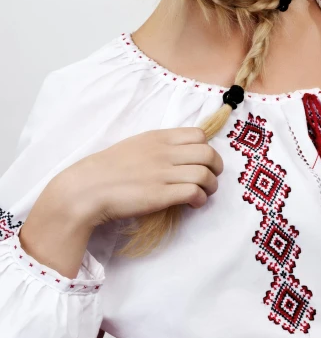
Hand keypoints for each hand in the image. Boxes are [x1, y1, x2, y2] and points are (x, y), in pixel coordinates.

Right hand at [57, 127, 223, 227]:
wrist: (87, 188)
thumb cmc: (107, 169)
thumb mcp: (135, 146)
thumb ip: (158, 147)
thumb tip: (179, 155)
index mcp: (158, 137)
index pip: (199, 135)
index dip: (206, 148)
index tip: (202, 160)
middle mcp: (164, 152)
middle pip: (208, 153)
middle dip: (216, 167)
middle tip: (211, 178)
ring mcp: (163, 173)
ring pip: (205, 174)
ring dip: (211, 186)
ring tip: (204, 193)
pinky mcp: (161, 195)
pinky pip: (194, 192)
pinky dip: (200, 198)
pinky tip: (194, 203)